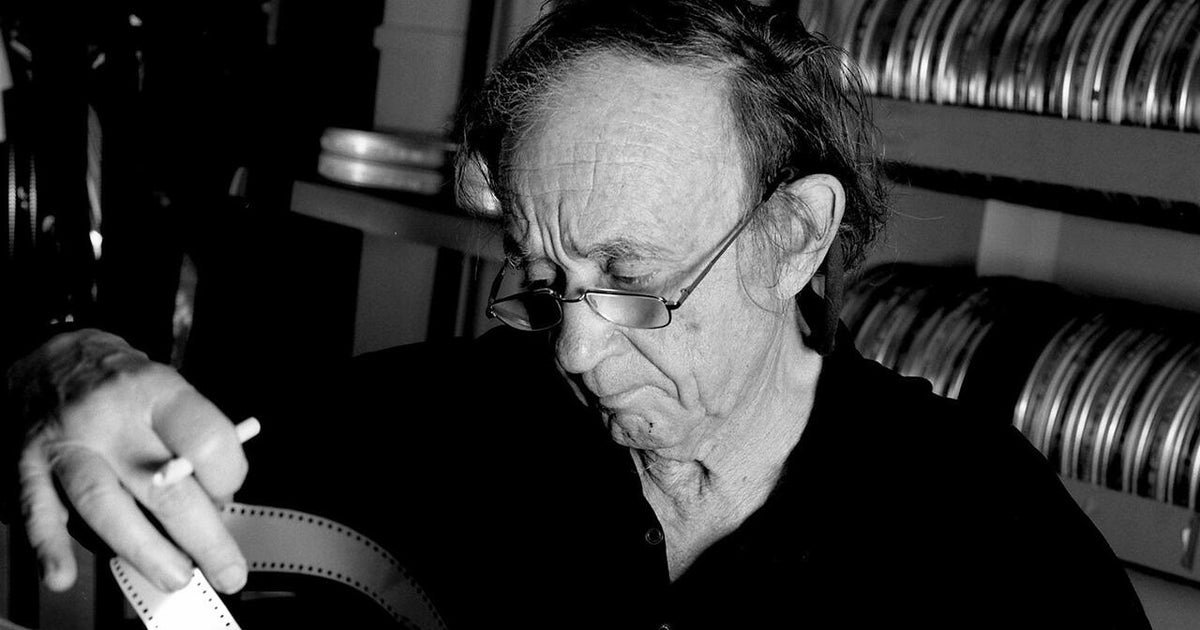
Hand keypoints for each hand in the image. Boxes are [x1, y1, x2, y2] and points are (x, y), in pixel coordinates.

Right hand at [10, 330, 249, 593]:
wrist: (50, 358)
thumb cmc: (125, 386)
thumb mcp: (169, 392)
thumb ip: (193, 441)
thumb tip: (216, 501)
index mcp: (157, 393)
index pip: (204, 437)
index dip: (226, 473)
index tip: (230, 493)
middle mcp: (111, 419)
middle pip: (162, 484)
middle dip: (201, 535)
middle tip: (227, 570)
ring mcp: (68, 443)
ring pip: (104, 503)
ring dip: (143, 548)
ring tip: (176, 577)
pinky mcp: (29, 465)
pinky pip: (38, 508)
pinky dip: (50, 545)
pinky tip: (63, 574)